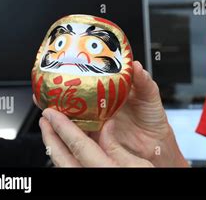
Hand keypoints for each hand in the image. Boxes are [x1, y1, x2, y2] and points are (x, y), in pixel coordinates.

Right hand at [38, 61, 187, 166]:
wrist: (154, 143)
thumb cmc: (153, 117)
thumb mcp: (150, 95)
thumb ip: (144, 81)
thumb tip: (137, 66)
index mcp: (115, 87)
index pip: (96, 74)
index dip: (83, 68)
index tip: (70, 62)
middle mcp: (103, 100)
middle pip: (79, 90)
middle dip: (64, 86)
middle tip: (53, 81)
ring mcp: (97, 116)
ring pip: (74, 108)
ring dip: (62, 105)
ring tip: (51, 100)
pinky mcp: (95, 133)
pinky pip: (79, 128)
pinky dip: (68, 125)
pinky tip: (60, 121)